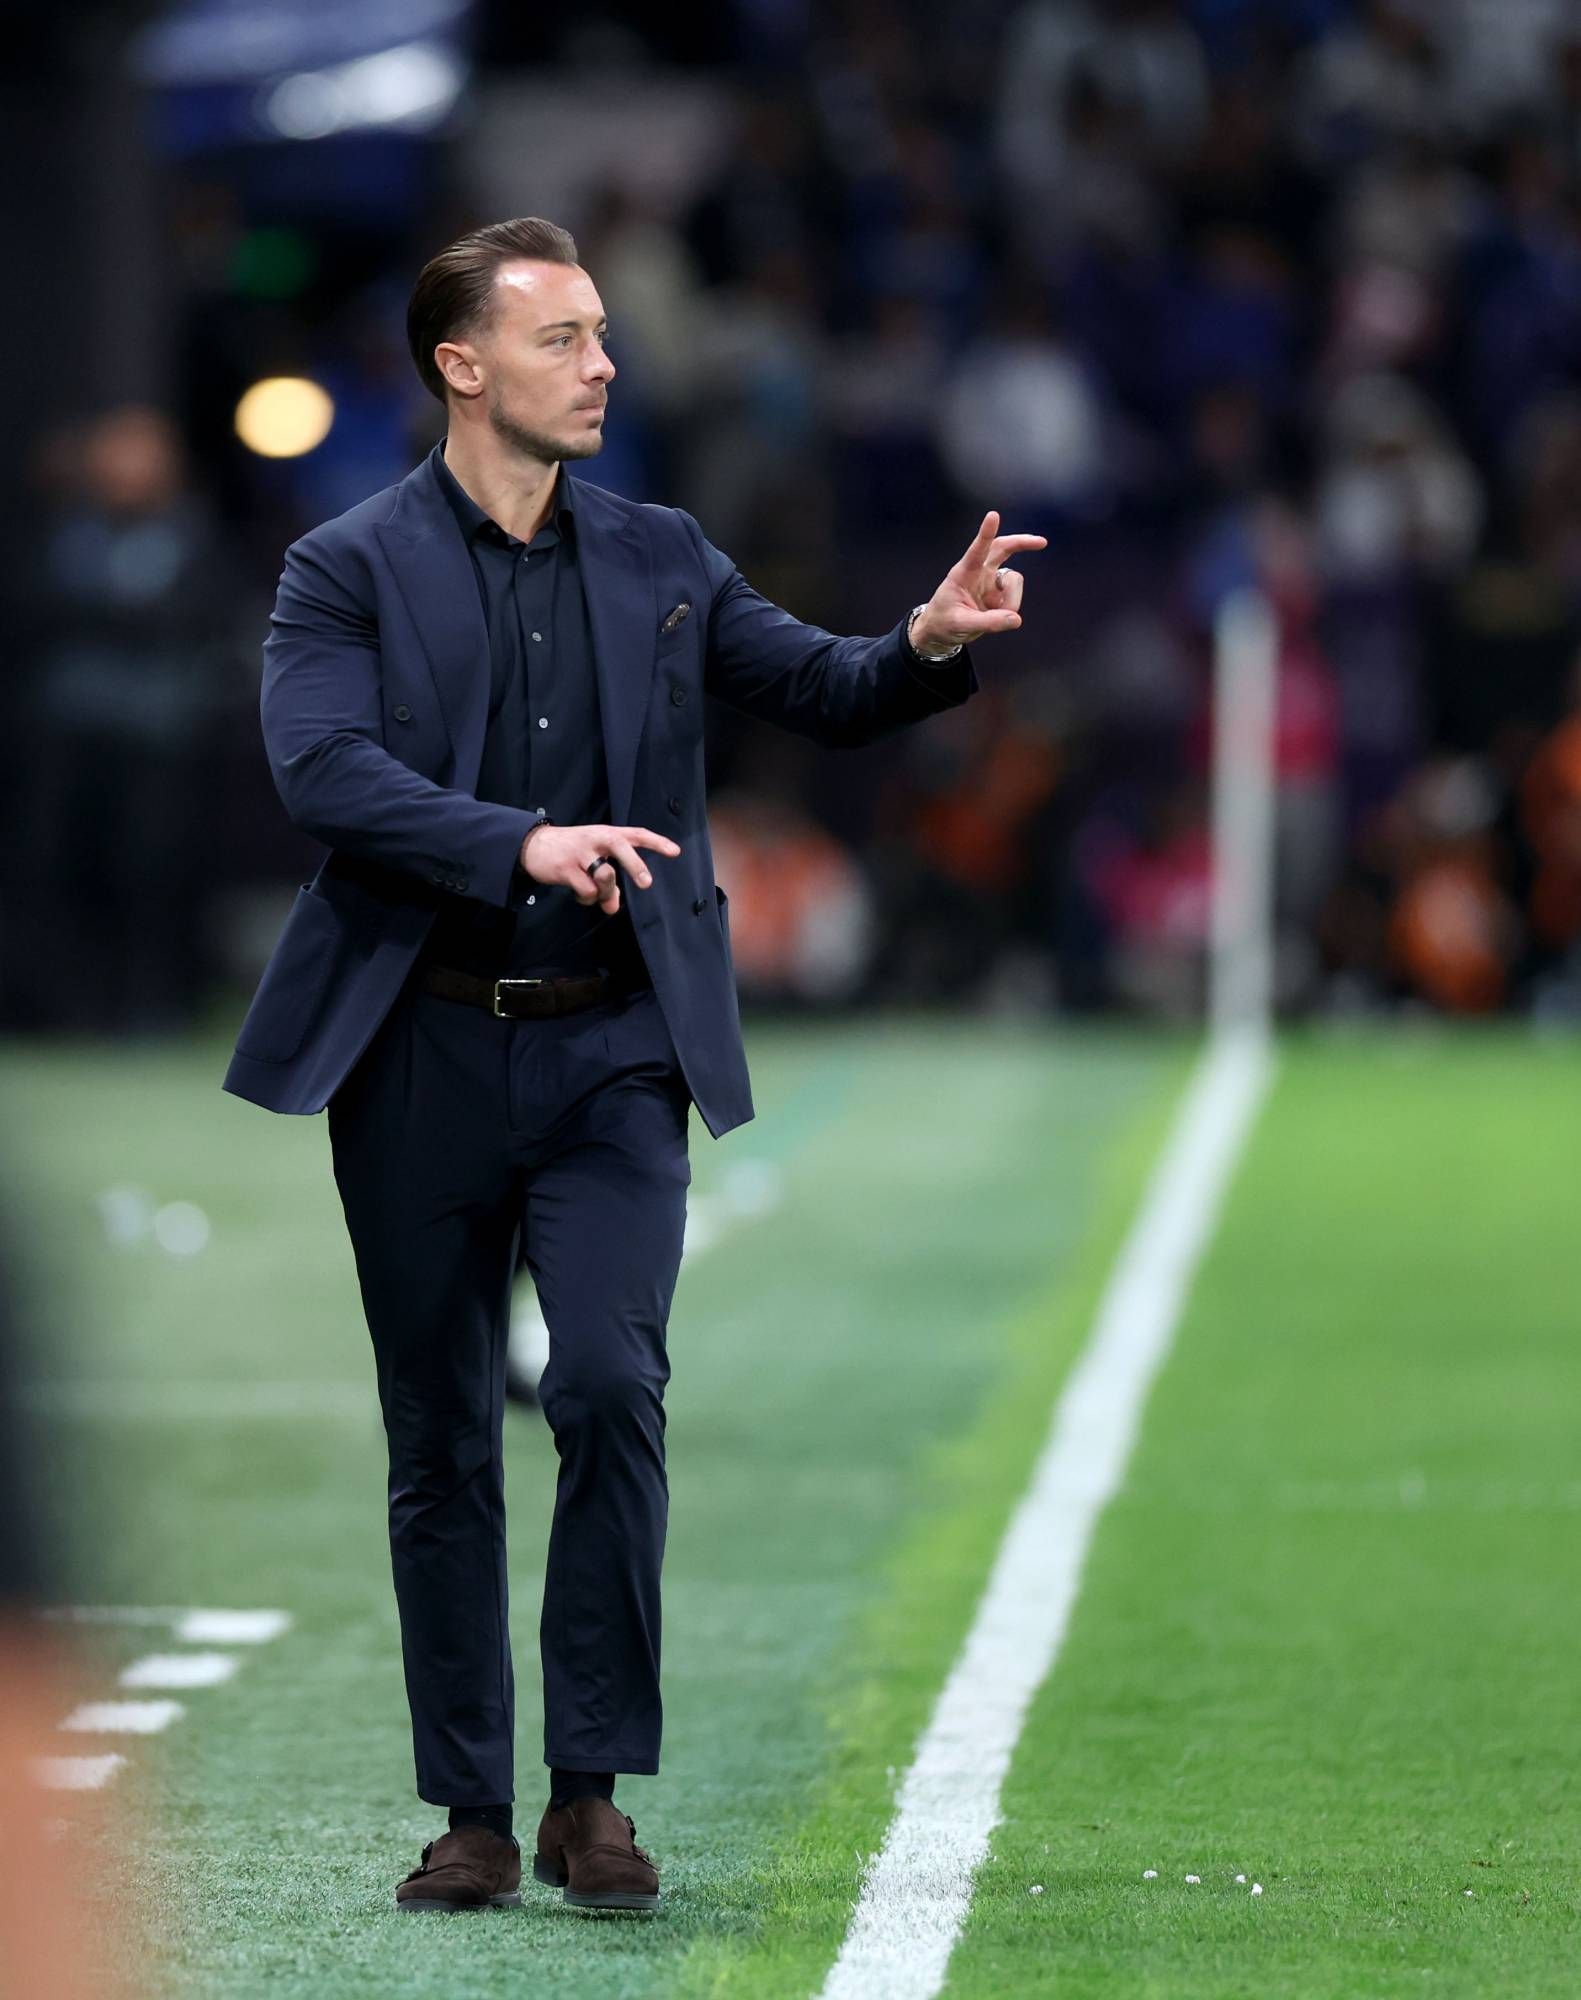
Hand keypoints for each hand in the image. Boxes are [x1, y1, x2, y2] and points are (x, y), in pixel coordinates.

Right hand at [518, 823, 681, 915]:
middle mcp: (596, 839)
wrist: (533, 845)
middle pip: (620, 846)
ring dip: (604, 892)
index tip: (675, 852)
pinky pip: (587, 890)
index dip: (656, 842)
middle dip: (635, 865)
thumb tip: (612, 907)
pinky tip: (579, 894)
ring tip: (594, 893)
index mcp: (607, 833)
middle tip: (646, 883)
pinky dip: (588, 898)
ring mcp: (580, 852)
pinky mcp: (566, 868)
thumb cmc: (571, 852)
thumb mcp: (592, 861)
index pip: (636, 833)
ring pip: (604, 876)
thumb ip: (608, 884)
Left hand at [909, 511, 1047, 655]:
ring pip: (1014, 580)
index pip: (977, 550)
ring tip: (1002, 617)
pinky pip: (1015, 598)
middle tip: (1041, 542)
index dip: (986, 533)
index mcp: (963, 574)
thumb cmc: (943, 622)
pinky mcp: (999, 595)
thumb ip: (988, 623)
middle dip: (1022, 543)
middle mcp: (979, 573)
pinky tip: (1000, 618)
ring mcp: (990, 583)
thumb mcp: (961, 625)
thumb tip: (1015, 619)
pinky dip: (1011, 610)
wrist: (940, 632)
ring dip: (1013, 598)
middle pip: (1003, 548)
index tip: (993, 515)